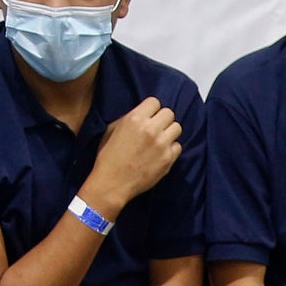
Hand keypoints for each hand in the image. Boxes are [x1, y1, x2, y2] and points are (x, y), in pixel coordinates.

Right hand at [85, 96, 182, 212]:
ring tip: (160, 140)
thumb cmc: (108, 157)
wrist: (112, 183)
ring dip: (169, 132)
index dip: (152, 109)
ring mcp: (162, 144)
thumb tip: (143, 115)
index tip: (149, 117)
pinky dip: (171, 149)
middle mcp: (151, 129)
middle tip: (156, 129)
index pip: (155, 101)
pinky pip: (178, 146)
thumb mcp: (112, 130)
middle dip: (162, 119)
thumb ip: (129, 118)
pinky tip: (161, 154)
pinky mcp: (168, 159)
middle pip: (169, 113)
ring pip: (177, 128)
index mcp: (135, 118)